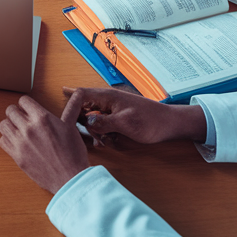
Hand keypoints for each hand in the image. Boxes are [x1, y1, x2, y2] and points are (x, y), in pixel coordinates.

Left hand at [0, 95, 88, 194]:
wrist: (71, 178)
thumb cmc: (73, 153)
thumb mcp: (71, 127)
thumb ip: (72, 107)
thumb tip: (80, 92)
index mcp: (42, 118)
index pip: (23, 101)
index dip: (27, 105)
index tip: (31, 110)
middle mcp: (28, 128)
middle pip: (10, 111)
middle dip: (17, 113)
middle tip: (25, 120)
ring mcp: (20, 143)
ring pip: (3, 125)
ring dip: (10, 125)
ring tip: (19, 130)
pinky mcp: (16, 156)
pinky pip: (2, 141)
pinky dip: (7, 140)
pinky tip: (17, 142)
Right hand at [61, 86, 206, 148]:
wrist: (170, 124)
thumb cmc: (150, 121)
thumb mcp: (125, 124)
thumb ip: (104, 122)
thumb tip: (85, 122)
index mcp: (107, 97)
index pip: (80, 94)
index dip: (70, 105)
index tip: (66, 121)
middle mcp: (107, 100)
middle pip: (84, 109)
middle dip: (84, 125)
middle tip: (93, 138)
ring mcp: (112, 108)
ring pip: (93, 118)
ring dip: (96, 131)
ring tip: (104, 142)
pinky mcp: (117, 117)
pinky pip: (103, 124)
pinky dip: (104, 133)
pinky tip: (111, 142)